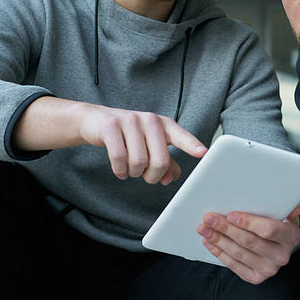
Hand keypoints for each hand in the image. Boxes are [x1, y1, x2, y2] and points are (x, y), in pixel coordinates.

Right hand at [78, 104, 206, 183]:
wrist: (95, 120)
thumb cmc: (128, 135)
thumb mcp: (149, 145)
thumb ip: (165, 162)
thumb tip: (170, 179)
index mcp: (163, 124)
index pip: (181, 136)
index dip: (192, 145)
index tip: (203, 153)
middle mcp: (149, 120)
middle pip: (160, 161)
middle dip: (152, 176)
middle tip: (145, 175)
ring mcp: (130, 121)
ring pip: (139, 162)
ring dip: (134, 173)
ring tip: (130, 169)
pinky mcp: (111, 127)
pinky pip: (119, 158)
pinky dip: (120, 170)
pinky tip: (120, 171)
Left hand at [197, 202, 299, 283]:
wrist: (280, 248)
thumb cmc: (279, 226)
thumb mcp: (287, 215)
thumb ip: (288, 208)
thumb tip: (297, 204)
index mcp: (290, 237)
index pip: (268, 230)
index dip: (248, 223)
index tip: (231, 214)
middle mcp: (281, 256)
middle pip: (249, 241)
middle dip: (226, 228)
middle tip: (210, 218)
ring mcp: (268, 269)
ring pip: (238, 253)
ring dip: (218, 240)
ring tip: (204, 228)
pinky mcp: (255, 278)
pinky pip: (233, 265)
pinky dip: (219, 253)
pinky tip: (209, 242)